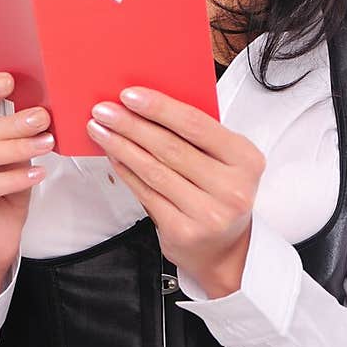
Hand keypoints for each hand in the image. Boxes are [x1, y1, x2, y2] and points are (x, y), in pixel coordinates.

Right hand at [0, 72, 53, 278]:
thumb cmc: (0, 190)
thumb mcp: (8, 154)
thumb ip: (10, 132)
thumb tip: (34, 108)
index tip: (9, 81)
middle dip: (12, 123)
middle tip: (42, 118)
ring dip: (16, 148)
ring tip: (46, 144)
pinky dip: (14, 178)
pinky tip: (37, 174)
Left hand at [86, 87, 265, 296]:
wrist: (228, 250)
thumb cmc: (222, 194)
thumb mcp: (227, 161)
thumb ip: (199, 137)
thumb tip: (148, 107)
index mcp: (245, 160)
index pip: (196, 125)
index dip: (160, 108)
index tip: (131, 95)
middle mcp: (230, 188)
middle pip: (170, 147)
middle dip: (132, 125)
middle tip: (106, 110)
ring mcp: (207, 213)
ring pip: (154, 170)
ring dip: (122, 146)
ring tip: (101, 130)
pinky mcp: (183, 231)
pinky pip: (146, 194)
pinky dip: (126, 171)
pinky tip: (114, 156)